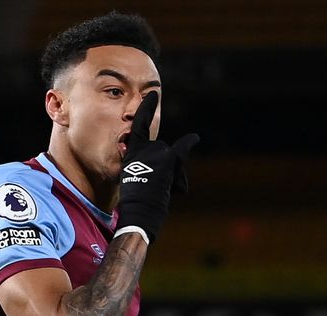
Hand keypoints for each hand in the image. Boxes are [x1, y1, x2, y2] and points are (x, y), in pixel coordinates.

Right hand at [115, 91, 197, 241]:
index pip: (139, 125)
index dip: (146, 109)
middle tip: (156, 186)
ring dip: (172, 174)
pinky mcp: (170, 158)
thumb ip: (139, 159)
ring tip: (162, 190)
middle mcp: (145, 147)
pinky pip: (183, 148)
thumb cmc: (136, 199)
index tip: (153, 95)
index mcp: (132, 151)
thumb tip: (137, 147)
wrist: (139, 210)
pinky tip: (195, 137)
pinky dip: (189, 142)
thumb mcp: (131, 175)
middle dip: (164, 167)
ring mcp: (158, 151)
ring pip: (174, 158)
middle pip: (164, 151)